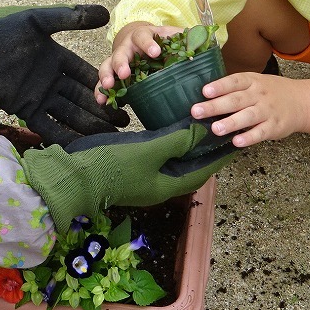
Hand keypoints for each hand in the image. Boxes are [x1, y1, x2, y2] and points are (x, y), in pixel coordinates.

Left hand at [0, 2, 128, 145]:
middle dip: (103, 111)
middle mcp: (53, 80)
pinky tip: (81, 147)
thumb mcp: (38, 21)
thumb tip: (105, 12)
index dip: (105, 86)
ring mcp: (40, 97)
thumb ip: (70, 17)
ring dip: (89, 127)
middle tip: (125, 123)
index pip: (87, 75)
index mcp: (59, 59)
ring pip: (71, 115)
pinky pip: (49, 126)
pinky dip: (64, 137)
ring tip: (111, 139)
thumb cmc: (3, 32)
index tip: (125, 95)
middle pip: (83, 99)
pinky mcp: (25, 110)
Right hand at [20, 118, 235, 225]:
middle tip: (221, 127)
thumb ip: (177, 140)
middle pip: (192, 165)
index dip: (220, 155)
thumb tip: (202, 130)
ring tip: (202, 125)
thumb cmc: (112, 165)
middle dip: (207, 148)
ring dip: (189, 144)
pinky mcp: (134, 166)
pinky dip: (170, 142)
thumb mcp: (148, 150)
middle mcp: (160, 183)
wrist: (74, 175)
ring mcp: (146, 176)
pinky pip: (160, 155)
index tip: (235, 140)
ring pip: (176, 160)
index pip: (204, 170)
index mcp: (169, 185)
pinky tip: (172, 128)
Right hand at [94, 20, 186, 104]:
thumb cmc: (157, 39)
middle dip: (121, 64)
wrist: (138, 38)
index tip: (156, 52)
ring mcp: (117, 60)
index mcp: (142, 37)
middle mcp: (126, 47)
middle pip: (120, 53)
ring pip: (107, 66)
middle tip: (124, 74)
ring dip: (106, 76)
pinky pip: (103, 82)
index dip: (149, 44)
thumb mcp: (170, 35)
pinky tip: (101, 100)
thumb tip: (204, 37)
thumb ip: (185, 37)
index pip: (143, 37)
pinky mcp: (113, 73)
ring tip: (107, 87)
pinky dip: (101, 91)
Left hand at [193, 73, 309, 145]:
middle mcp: (259, 95)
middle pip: (236, 100)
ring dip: (231, 122)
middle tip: (197, 112)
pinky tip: (237, 142)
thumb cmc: (270, 92)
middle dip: (215, 106)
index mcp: (251, 81)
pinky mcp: (275, 126)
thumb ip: (234, 89)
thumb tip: (204, 98)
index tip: (204, 91)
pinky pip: (261, 132)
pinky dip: (249, 137)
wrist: (302, 101)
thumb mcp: (255, 83)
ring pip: (248, 116)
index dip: (219, 86)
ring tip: (215, 129)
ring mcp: (267, 111)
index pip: (234, 82)